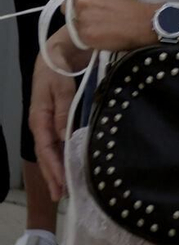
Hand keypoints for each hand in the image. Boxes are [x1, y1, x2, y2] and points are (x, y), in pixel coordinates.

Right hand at [30, 31, 87, 200]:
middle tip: (62, 195)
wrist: (60, 48)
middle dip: (53, 174)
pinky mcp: (60, 115)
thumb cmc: (58, 65)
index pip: (46, 148)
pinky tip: (71, 162)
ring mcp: (51, 119)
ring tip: (65, 186)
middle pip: (47, 153)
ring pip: (53, 148)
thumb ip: (64, 109)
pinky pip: (60, 139)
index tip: (61, 183)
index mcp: (40, 116)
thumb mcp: (61, 86)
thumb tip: (65, 135)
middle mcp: (44, 121)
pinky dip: (65, 153)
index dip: (53, 167)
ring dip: (58, 167)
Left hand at [66, 0, 155, 51]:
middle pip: (70, 16)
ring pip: (76, 29)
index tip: (88, 13)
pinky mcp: (86, 36)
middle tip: (98, 22)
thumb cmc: (129, 8)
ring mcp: (82, 20)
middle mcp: (81, 3)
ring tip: (104, 30)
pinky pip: (82, 40)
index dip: (76, 9)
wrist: (144, 22)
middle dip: (80, 19)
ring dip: (86, 30)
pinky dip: (91, 40)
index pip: (67, 2)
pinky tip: (105, 37)